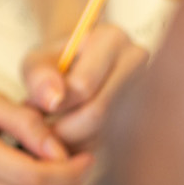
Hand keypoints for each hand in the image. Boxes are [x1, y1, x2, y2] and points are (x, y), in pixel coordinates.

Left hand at [21, 25, 147, 150]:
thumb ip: (39, 76)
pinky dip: (87, 146)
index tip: (36, 110)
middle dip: (63, 129)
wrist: (80, 68)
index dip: (55, 105)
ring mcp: (146, 89)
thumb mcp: (38, 61)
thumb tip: (53, 102)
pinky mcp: (146, 115)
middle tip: (42, 131)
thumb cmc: (57, 63)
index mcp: (112, 38)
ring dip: (73, 140)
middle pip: (98, 112)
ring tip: (54, 130)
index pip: (83, 85)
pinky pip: (113, 142)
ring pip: (106, 132)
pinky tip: (72, 137)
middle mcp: (137, 61)